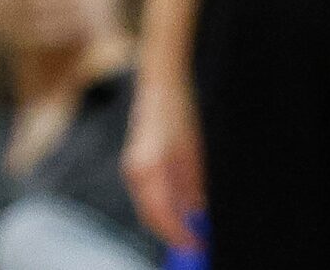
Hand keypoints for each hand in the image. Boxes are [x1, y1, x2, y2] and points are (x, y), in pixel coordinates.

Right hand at [122, 70, 207, 251]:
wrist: (160, 84)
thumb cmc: (180, 113)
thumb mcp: (193, 151)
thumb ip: (191, 186)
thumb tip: (197, 215)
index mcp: (148, 167)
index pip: (160, 214)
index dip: (178, 234)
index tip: (196, 246)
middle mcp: (135, 170)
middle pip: (151, 215)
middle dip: (172, 232)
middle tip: (195, 243)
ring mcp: (132, 166)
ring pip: (149, 206)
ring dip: (168, 221)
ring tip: (192, 230)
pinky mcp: (136, 162)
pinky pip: (148, 194)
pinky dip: (163, 207)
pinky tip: (180, 210)